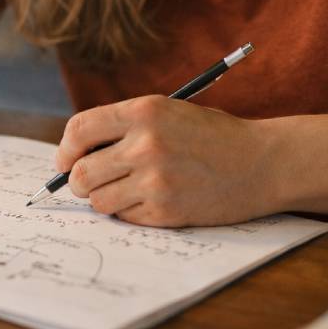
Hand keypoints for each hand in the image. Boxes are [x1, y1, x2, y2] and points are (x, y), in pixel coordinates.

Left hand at [53, 96, 279, 226]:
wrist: (262, 162)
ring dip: (103, 198)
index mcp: (143, 111)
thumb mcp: (167, 112)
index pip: (78, 130)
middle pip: (79, 172)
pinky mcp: (166, 211)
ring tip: (124, 190)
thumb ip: (124, 127)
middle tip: (88, 182)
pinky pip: (124, 217)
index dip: (65, 148)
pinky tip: (151, 200)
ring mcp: (155, 180)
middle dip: (76, 180)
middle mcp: (145, 144)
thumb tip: (74, 155)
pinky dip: (129, 212)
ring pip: (97, 199)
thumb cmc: (212, 136)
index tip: (65, 159)